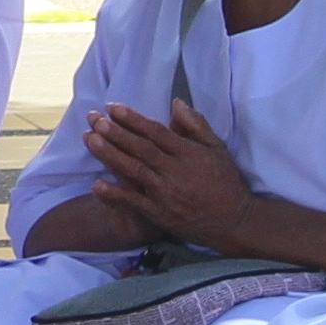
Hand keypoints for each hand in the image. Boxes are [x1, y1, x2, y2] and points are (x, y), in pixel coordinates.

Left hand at [87, 102, 251, 247]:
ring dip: (110, 155)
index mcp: (188, 153)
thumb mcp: (217, 148)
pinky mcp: (159, 214)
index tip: (112, 107)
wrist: (234, 221)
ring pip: (133, 170)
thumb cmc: (226, 182)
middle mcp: (174, 171)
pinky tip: (96, 184)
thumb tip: (176, 103)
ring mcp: (165, 193)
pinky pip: (133, 202)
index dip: (133, 119)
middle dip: (115, 132)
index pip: (155, 132)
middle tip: (95, 119)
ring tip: (90, 139)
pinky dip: (115, 194)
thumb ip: (196, 125)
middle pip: (140, 148)